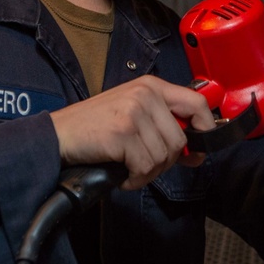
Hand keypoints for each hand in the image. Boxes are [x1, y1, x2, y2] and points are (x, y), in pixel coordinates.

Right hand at [50, 76, 213, 189]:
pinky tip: (121, 173)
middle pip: (180, 139)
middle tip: (144, 165)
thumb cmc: (93, 127)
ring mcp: (134, 112)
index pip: (196, 102)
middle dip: (166, 161)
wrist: (57, 136)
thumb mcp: (132, 112)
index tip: (200, 148)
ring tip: (128, 167)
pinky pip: (146, 167)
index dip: (206, 128)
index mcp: (151, 85)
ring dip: (147, 172)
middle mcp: (145, 94)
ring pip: (164, 156)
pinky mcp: (123, 132)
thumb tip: (196, 150)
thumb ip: (163, 123)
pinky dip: (135, 178)